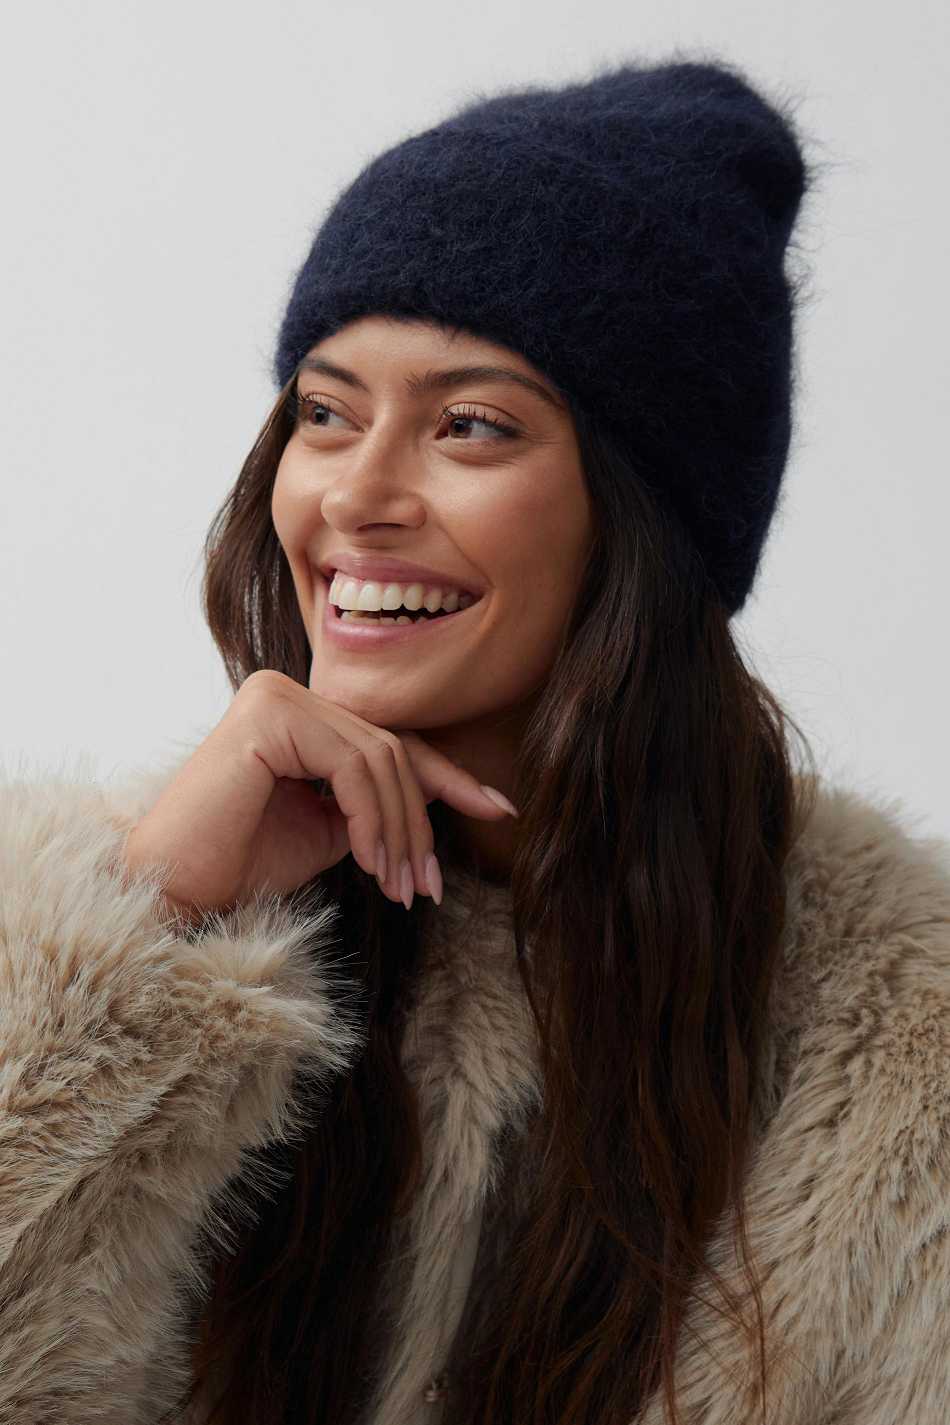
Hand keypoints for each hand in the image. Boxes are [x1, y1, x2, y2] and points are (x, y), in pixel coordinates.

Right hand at [120, 669, 516, 921]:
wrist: (177, 890)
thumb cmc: (242, 864)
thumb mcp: (329, 828)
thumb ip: (373, 802)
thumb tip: (438, 797)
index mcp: (297, 712)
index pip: (386, 741)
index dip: (447, 777)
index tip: (498, 808)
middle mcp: (285, 692)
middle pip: (390, 749)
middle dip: (420, 821)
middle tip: (428, 885)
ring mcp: (275, 696)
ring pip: (380, 758)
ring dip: (401, 830)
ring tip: (403, 887)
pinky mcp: (269, 715)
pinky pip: (352, 766)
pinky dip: (374, 818)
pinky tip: (373, 864)